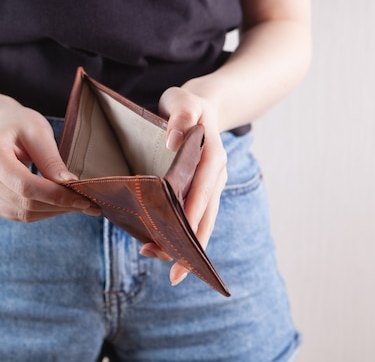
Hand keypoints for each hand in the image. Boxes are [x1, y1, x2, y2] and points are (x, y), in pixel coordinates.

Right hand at [0, 102, 100, 221]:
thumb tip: (70, 184)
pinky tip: (58, 205)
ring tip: (77, 205)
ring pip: (23, 214)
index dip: (56, 196)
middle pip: (25, 203)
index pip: (25, 186)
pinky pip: (18, 215)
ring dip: (53, 212)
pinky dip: (42, 212)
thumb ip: (51, 159)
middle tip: (89, 204)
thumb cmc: (19, 124)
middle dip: (60, 206)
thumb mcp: (38, 132)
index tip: (84, 200)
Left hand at [140, 84, 227, 285]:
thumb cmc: (188, 105)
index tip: (181, 243)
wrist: (200, 106)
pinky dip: (181, 232)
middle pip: (206, 216)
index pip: (204, 192)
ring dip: (185, 244)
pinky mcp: (200, 190)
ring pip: (201, 221)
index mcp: (214, 157)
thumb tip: (175, 138)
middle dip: (191, 246)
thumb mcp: (184, 101)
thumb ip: (182, 114)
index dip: (194, 218)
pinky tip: (159, 243)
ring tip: (158, 261)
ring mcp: (210, 185)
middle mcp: (216, 176)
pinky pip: (194, 215)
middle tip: (172, 273)